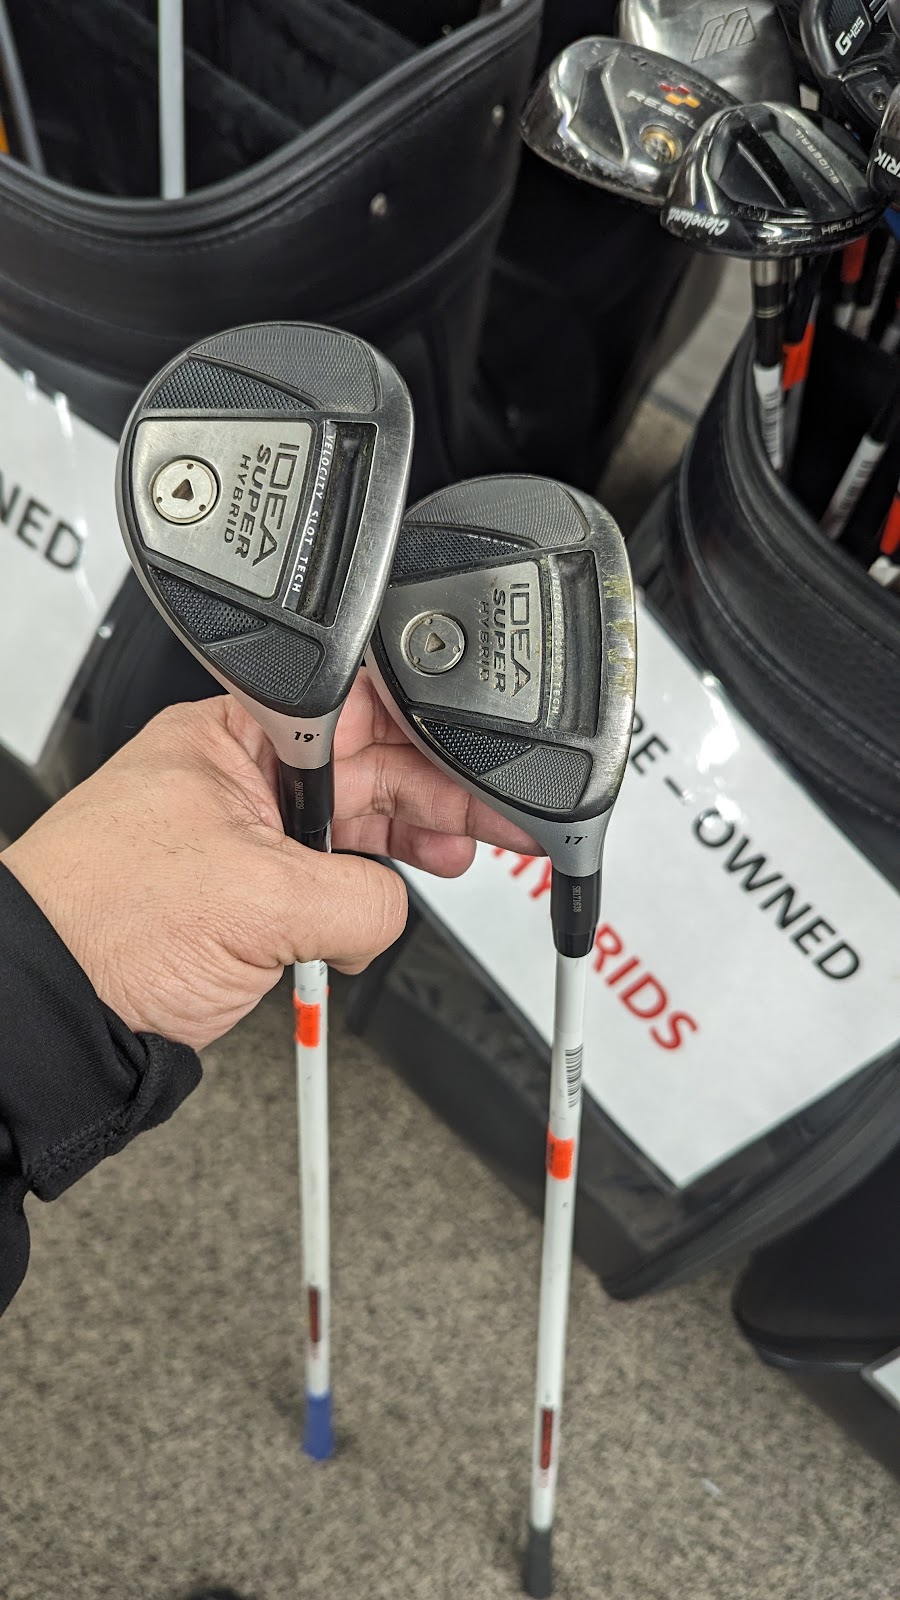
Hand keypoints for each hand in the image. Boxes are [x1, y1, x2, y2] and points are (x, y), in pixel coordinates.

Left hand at [1, 681, 537, 1048]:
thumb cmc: (104, 924)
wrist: (55, 1012)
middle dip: (431, 794)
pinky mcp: (243, 893)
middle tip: (488, 821)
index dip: (423, 732)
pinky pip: (326, 880)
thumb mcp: (260, 900)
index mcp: (230, 737)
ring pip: (350, 825)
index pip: (351, 710)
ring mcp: (242, 836)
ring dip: (406, 843)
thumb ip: (360, 897)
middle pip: (363, 767)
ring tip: (453, 857)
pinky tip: (382, 911)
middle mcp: (239, 777)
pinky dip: (364, 896)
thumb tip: (396, 907)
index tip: (474, 760)